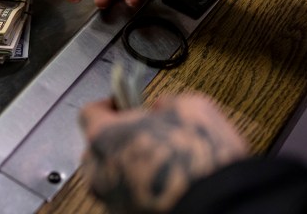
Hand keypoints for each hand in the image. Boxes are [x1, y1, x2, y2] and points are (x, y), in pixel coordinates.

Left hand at [79, 94, 248, 212]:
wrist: (217, 205)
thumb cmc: (199, 159)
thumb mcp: (190, 107)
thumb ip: (165, 103)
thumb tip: (163, 107)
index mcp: (105, 137)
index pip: (89, 112)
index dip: (109, 105)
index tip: (124, 104)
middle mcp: (100, 172)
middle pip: (98, 146)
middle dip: (119, 137)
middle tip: (147, 131)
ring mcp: (111, 200)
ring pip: (112, 174)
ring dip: (129, 163)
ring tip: (162, 159)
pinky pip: (127, 194)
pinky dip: (141, 185)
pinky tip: (166, 180)